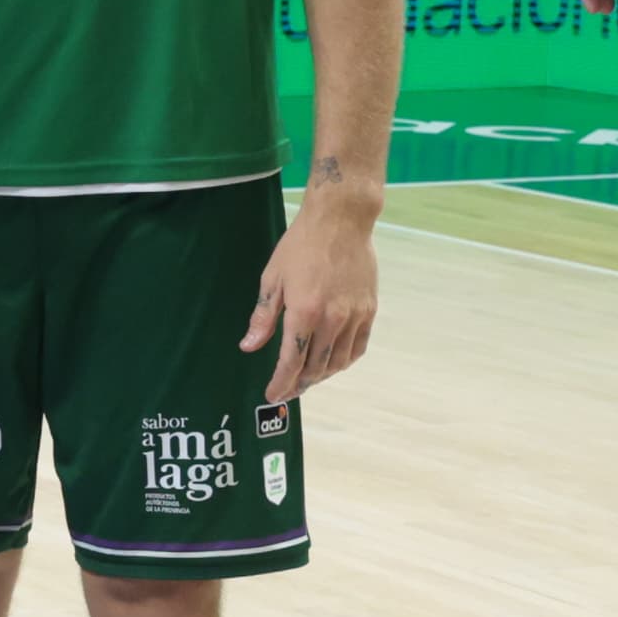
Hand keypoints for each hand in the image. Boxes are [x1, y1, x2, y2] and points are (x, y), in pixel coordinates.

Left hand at [241, 196, 379, 403]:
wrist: (341, 221)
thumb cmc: (301, 246)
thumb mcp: (272, 279)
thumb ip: (263, 317)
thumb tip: (249, 346)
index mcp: (304, 312)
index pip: (291, 361)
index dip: (280, 383)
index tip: (272, 395)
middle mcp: (332, 319)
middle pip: (315, 367)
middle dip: (298, 384)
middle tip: (286, 390)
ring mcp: (354, 316)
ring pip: (338, 362)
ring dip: (321, 376)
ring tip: (306, 379)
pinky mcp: (369, 310)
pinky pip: (358, 348)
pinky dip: (343, 361)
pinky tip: (332, 363)